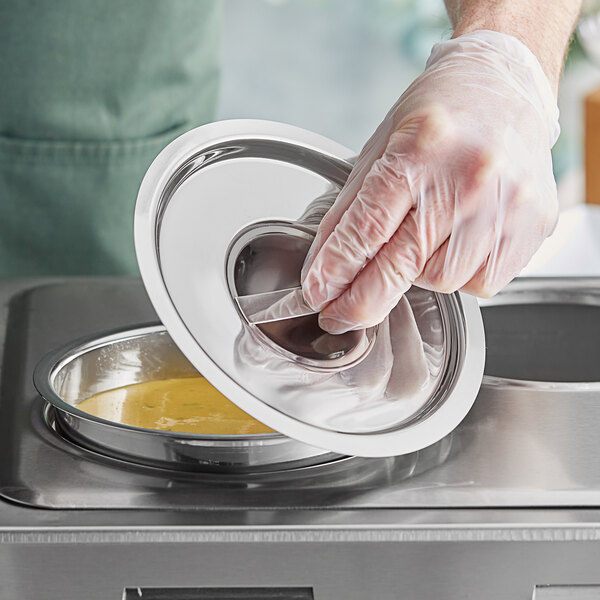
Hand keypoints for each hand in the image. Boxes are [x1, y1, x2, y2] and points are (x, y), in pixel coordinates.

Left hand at [301, 31, 559, 333]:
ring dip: (418, 274)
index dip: (336, 271)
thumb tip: (324, 268)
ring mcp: (507, 204)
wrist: (505, 88)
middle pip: (402, 266)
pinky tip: (457, 241)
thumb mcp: (379, 148)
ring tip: (425, 234)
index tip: (317, 295)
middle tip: (339, 316)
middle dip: (362, 302)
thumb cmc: (440, 116)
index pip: (368, 228)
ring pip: (441, 280)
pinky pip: (481, 282)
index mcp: (422, 148)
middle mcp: (469, 177)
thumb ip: (349, 210)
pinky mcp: (533, 226)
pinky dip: (458, 275)